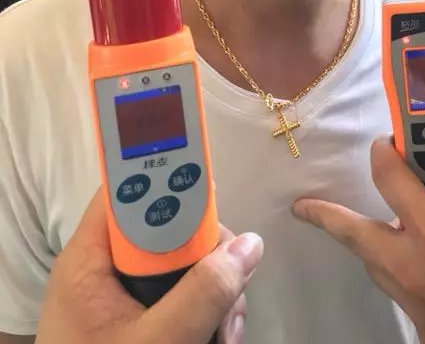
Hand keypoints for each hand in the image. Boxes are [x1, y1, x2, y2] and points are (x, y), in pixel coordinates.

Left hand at [37, 191, 262, 343]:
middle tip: (232, 287)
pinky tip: (220, 338)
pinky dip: (211, 312)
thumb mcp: (155, 343)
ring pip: (189, 262)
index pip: (126, 192)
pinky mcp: (147, 316)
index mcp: (90, 259)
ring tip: (226, 335)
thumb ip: (200, 294)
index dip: (166, 181)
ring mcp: (130, 294)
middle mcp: (110, 267)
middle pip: (172, 227)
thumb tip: (250, 244)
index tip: (212, 194)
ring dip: (218, 292)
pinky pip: (188, 293)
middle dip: (210, 255)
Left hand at [293, 138, 424, 343]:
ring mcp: (421, 310)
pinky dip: (404, 276)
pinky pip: (406, 297)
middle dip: (328, 218)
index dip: (383, 153)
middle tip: (305, 207)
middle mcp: (417, 274)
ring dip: (370, 245)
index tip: (383, 143)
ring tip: (368, 229)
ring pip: (379, 270)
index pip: (390, 180)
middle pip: (357, 238)